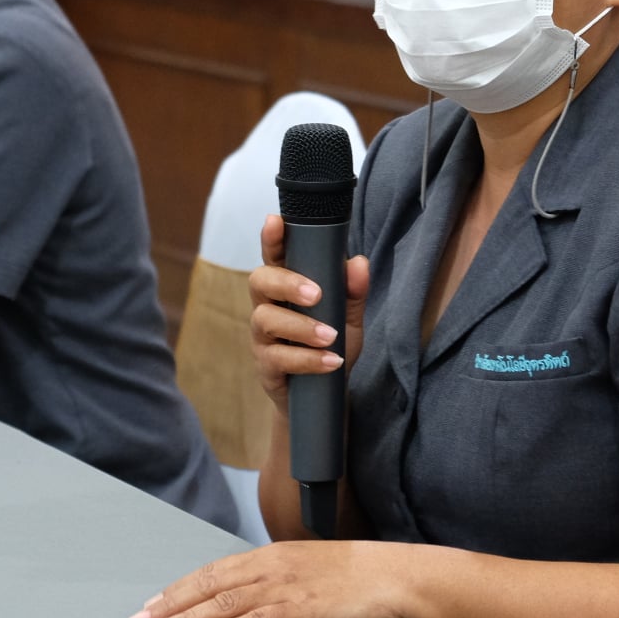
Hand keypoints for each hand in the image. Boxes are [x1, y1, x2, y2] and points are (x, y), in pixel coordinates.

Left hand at [128, 541, 406, 617]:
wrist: (395, 574)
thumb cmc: (355, 575)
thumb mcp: (306, 569)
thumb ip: (275, 579)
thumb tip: (247, 596)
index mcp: (270, 556)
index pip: (213, 572)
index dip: (179, 588)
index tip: (152, 603)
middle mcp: (270, 568)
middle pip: (209, 587)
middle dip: (170, 605)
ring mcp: (285, 588)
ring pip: (225, 604)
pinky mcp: (303, 610)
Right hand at [247, 215, 368, 413]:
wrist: (324, 396)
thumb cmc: (331, 346)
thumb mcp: (348, 318)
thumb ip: (353, 292)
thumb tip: (359, 263)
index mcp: (285, 287)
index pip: (274, 256)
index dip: (271, 238)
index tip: (275, 220)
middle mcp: (267, 306)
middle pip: (259, 281)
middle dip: (286, 283)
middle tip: (315, 294)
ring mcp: (263, 337)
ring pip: (266, 320)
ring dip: (300, 326)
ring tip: (330, 336)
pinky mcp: (266, 366)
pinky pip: (278, 358)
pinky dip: (307, 359)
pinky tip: (331, 362)